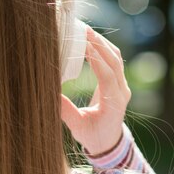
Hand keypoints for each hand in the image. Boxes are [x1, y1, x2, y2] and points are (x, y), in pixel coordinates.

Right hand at [61, 27, 130, 154]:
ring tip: (87, 31)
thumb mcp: (77, 127)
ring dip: (103, 43)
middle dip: (100, 44)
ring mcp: (123, 86)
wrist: (108, 142)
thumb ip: (66, 111)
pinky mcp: (119, 82)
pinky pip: (114, 60)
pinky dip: (104, 48)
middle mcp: (122, 92)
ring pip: (116, 58)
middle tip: (84, 30)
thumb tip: (51, 94)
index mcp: (114, 103)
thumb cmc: (92, 136)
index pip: (107, 76)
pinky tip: (91, 40)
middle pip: (115, 62)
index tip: (83, 45)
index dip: (96, 59)